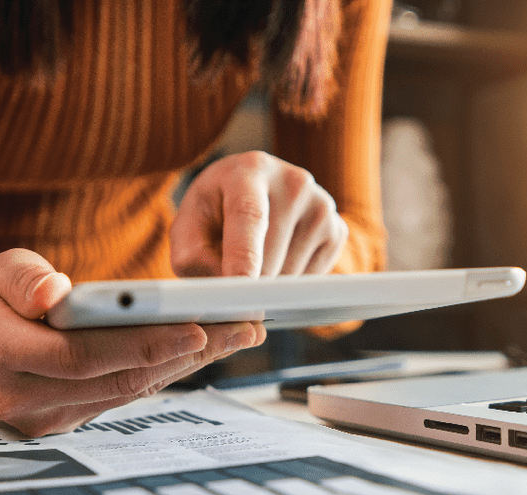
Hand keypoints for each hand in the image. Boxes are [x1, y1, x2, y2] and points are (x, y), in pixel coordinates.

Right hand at [0, 249, 264, 436]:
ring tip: (236, 335)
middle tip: (242, 327)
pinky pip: (121, 399)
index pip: (81, 355)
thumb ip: (23, 279)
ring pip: (126, 394)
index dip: (142, 344)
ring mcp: (40, 421)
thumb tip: (54, 294)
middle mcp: (18, 398)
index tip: (196, 326)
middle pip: (116, 379)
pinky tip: (202, 351)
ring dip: (186, 365)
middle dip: (186, 353)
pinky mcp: (60, 427)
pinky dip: (163, 374)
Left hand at [170, 151, 348, 277]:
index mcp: (249, 170)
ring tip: (254, 260)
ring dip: (268, 286)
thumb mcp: (189, 228)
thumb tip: (222, 291)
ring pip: (292, 274)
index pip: (249, 217)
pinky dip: (291, 284)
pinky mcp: (337, 229)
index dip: (244, 257)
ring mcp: (321, 204)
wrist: (250, 197)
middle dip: (247, 286)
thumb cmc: (215, 214)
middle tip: (228, 282)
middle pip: (271, 256)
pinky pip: (313, 279)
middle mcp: (292, 182)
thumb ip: (193, 257)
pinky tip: (277, 261)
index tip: (239, 293)